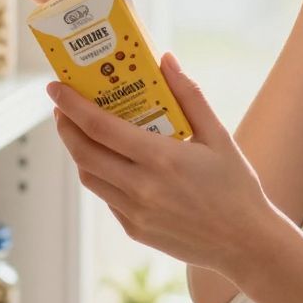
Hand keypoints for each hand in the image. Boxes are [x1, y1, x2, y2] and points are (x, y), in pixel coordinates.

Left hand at [50, 55, 288, 279]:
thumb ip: (189, 95)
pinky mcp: (135, 229)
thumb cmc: (236, 187)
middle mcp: (141, 187)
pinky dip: (100, 174)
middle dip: (66, 126)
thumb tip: (165, 60)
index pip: (100, 127)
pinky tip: (111, 161)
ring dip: (78, 151)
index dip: (72, 105)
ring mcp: (135, 212)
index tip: (56, 87)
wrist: (245, 243)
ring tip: (82, 131)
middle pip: (83, 153)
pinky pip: (106, 197)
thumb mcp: (218, 136)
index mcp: (161, 159)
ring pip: (90, 177)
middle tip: (62, 106)